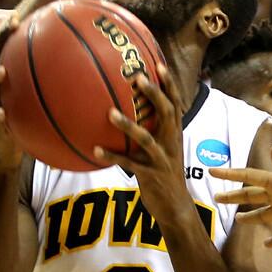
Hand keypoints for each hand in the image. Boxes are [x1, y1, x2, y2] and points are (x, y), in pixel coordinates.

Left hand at [95, 64, 190, 219]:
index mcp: (175, 134)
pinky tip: (95, 149)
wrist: (176, 208)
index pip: (176, 103)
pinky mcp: (150, 176)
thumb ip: (151, 132)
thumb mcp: (163, 150)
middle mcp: (171, 143)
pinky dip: (112, 156)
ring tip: (110, 113)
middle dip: (154, 94)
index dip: (169, 84)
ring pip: (147, 139)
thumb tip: (129, 112)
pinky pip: (129, 164)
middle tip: (138, 78)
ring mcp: (162, 160)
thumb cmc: (164, 175)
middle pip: (167, 113)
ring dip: (128, 126)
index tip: (159, 64)